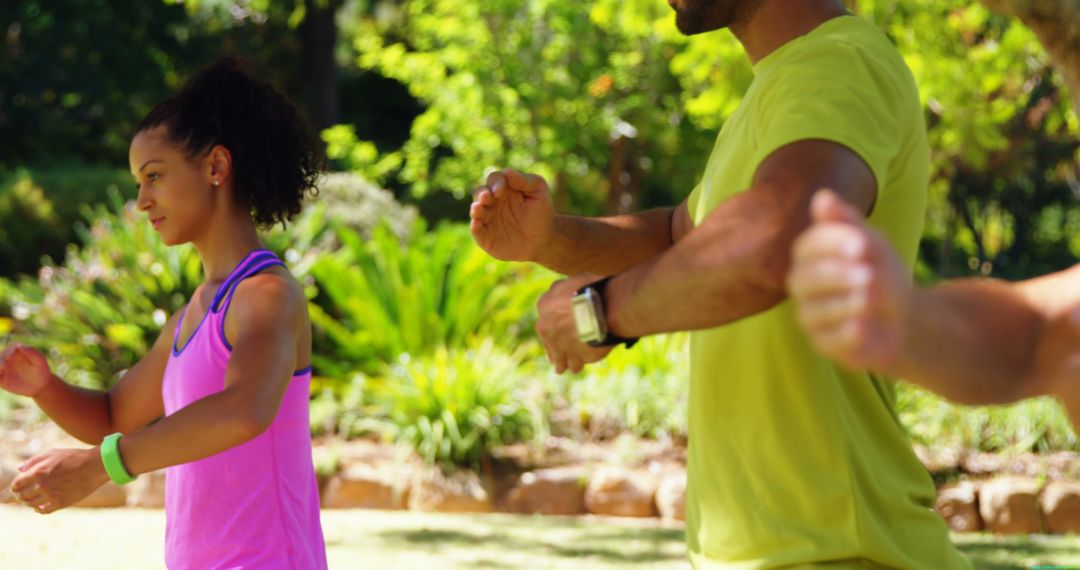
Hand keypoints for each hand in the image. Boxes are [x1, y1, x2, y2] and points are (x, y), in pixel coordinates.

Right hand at [0, 344, 52, 397]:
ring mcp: (3, 368)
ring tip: (0, 372)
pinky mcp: (1, 378)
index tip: (9, 357)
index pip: (9, 350)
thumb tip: (19, 345)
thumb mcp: (39, 360)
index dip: (7, 352)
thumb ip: (31, 351)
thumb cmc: (42, 370)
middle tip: (3, 367)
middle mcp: (7, 358)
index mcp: (16, 351)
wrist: (40, 385)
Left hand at [10, 448, 109, 513]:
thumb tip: (20, 470)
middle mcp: (42, 485)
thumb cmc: (74, 457)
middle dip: (22, 495)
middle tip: (25, 494)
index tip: (18, 487)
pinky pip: (44, 511)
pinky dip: (39, 510)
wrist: (96, 466)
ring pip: (32, 505)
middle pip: (23, 496)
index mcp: (38, 472)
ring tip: (33, 500)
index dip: (15, 487)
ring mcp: (52, 495)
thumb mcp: (52, 453)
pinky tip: (41, 507)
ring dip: (30, 503)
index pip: (17, 484)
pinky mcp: (61, 503)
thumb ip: (33, 461)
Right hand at [470, 169, 554, 262]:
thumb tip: (506, 172)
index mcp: (505, 189)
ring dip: (476, 208)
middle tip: (486, 197)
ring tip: (478, 208)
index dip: (496, 183)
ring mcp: (488, 219)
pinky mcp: (486, 237)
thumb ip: (524, 181)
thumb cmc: (542, 214)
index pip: (495, 180)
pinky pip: (476, 231)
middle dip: (482, 194)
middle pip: (480, 193)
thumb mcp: (538, 193)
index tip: (501, 190)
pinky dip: (475, 227)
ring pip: (476, 210)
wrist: (544, 241)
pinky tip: (476, 224)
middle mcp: (493, 202)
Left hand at [536, 274, 614, 373]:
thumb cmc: (594, 290)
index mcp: (544, 304)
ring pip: (558, 359)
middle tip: (563, 350)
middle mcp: (545, 326)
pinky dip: (578, 365)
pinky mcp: (571, 358)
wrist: (601, 308)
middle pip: (549, 341)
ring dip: (565, 361)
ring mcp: (557, 345)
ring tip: (570, 365)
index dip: (554, 323)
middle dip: (556, 347)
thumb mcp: (577, 279)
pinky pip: (573, 366)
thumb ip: (568, 287)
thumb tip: (567, 287)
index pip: (546, 316)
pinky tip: (580, 365)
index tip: (560, 328)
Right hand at [786, 190, 911, 372]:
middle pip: (805, 279)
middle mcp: (803, 285)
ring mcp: (810, 316)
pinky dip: (848, 331)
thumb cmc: (880, 272)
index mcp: (810, 256)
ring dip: (847, 302)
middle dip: (837, 275)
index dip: (832, 243)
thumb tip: (822, 197)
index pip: (809, 246)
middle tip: (868, 275)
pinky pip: (829, 339)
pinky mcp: (823, 344)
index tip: (862, 245)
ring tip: (873, 298)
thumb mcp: (871, 244)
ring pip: (816, 310)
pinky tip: (865, 326)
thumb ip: (846, 222)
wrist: (902, 317)